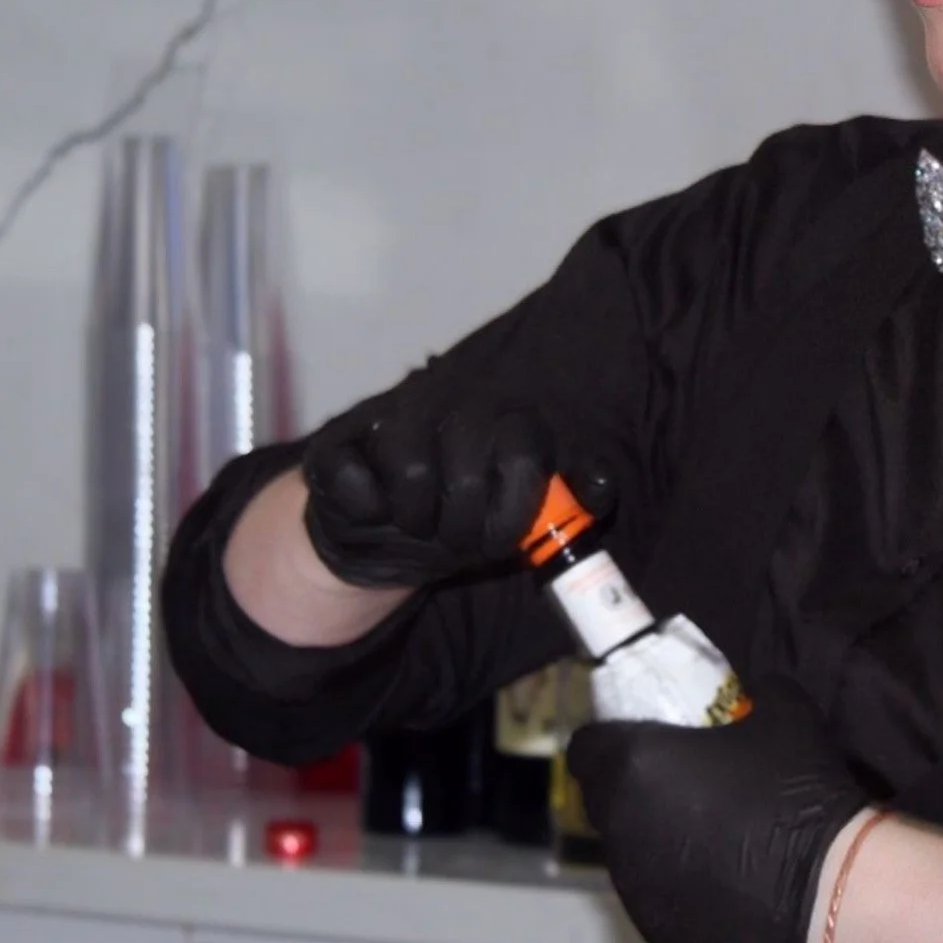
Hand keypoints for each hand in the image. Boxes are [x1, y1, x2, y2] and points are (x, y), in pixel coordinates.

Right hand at [300, 368, 604, 588]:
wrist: (376, 534)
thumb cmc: (457, 519)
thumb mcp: (520, 517)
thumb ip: (571, 500)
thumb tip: (604, 486)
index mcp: (504, 415)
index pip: (524, 454)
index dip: (514, 511)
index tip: (500, 542)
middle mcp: (452, 400)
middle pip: (468, 470)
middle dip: (463, 527)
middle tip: (455, 540)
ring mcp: (391, 413)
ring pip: (412, 470)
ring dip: (417, 520)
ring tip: (419, 524)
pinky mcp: (338, 440)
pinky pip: (355, 481)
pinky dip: (368, 512)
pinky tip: (374, 509)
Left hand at [567, 678, 866, 942]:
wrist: (825, 886)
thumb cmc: (795, 788)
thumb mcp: (783, 711)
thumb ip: (754, 691)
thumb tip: (754, 688)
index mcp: (634, 764)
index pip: (585, 747)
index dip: (609, 738)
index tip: (641, 737)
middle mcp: (619, 825)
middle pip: (601, 799)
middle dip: (628, 787)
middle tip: (676, 781)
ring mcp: (633, 883)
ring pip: (624, 849)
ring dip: (649, 835)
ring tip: (700, 832)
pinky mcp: (654, 927)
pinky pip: (649, 891)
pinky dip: (671, 879)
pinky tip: (714, 875)